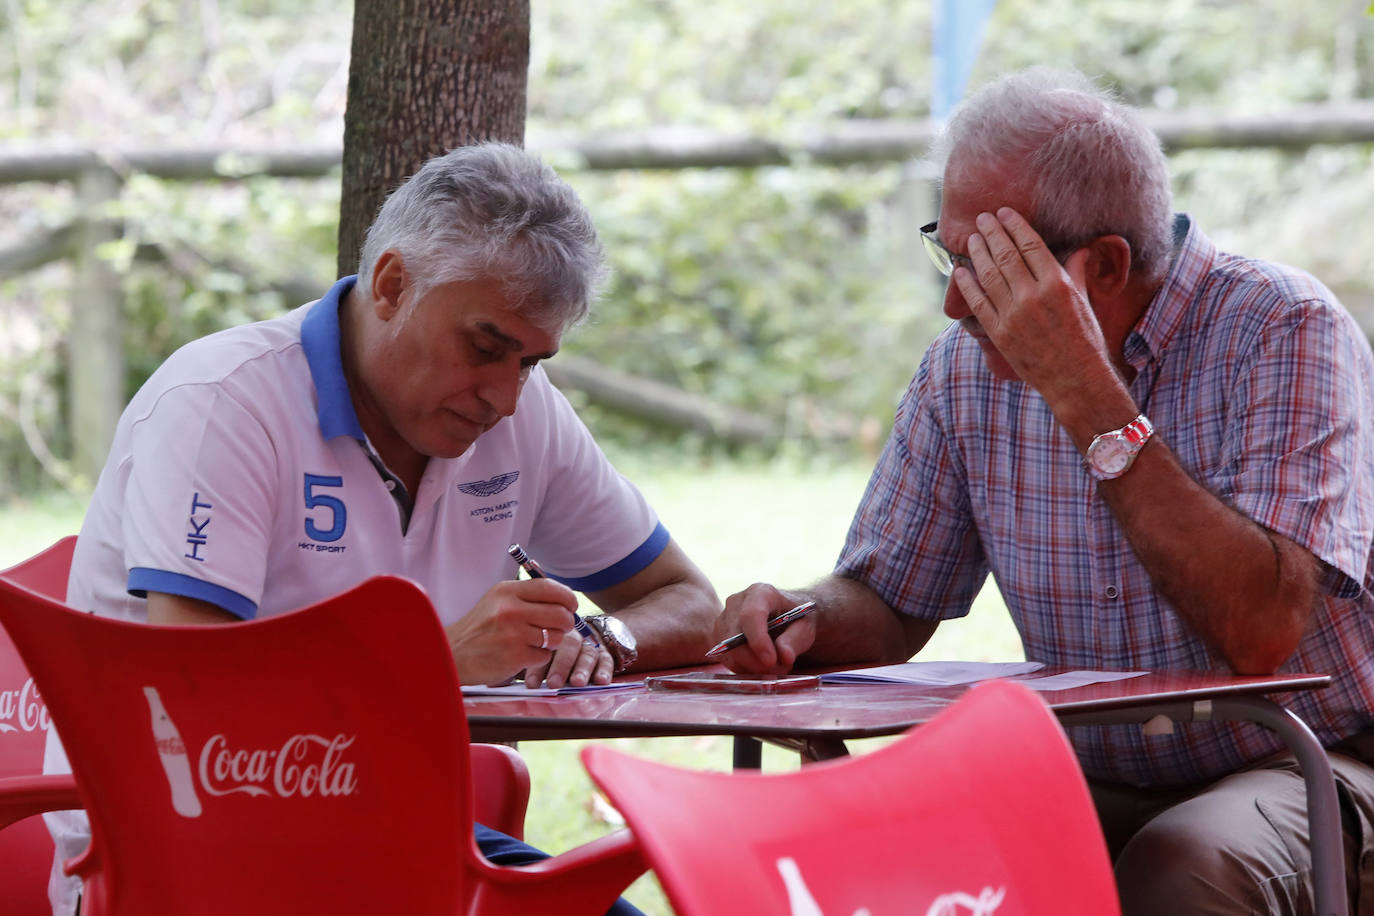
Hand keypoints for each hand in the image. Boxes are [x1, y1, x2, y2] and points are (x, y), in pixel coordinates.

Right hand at [444, 578, 579, 685]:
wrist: (452, 654)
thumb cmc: (480, 627)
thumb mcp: (497, 600)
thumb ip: (527, 595)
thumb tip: (563, 594)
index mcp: (507, 591)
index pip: (551, 587)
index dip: (568, 597)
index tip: (570, 606)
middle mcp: (511, 609)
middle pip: (561, 613)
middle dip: (566, 623)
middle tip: (559, 627)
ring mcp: (513, 633)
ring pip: (556, 637)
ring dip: (552, 642)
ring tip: (536, 641)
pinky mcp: (515, 656)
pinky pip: (545, 656)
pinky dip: (538, 657)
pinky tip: (523, 654)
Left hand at [523, 627, 614, 688]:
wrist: (585, 640)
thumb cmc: (554, 656)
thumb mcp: (540, 658)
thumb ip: (529, 668)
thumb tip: (515, 687)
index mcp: (552, 637)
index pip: (544, 650)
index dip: (538, 669)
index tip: (531, 685)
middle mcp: (572, 639)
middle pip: (568, 647)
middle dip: (561, 667)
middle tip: (554, 683)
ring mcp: (590, 646)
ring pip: (587, 654)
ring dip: (582, 670)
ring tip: (577, 683)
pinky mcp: (605, 655)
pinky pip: (607, 661)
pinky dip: (605, 671)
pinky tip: (601, 681)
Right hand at [714, 582, 815, 673]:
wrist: (784, 616)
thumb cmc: (794, 618)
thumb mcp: (804, 626)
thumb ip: (795, 640)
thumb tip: (783, 656)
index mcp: (759, 592)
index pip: (751, 615)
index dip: (758, 639)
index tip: (771, 660)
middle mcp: (736, 602)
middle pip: (735, 636)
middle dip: (757, 660)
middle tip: (781, 669)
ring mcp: (724, 619)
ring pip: (729, 651)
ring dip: (753, 667)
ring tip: (776, 667)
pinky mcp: (720, 637)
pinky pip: (727, 660)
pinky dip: (746, 670)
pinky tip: (763, 667)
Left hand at [952, 208, 1113, 404]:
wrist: (1074, 377)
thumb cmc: (1084, 339)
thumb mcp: (1084, 300)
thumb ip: (1077, 271)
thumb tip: (1081, 248)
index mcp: (1057, 283)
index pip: (1031, 244)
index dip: (1014, 225)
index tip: (1004, 213)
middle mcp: (1033, 295)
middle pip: (1006, 255)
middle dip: (992, 233)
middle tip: (982, 218)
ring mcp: (1013, 315)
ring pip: (989, 275)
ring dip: (978, 253)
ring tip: (972, 239)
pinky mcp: (999, 332)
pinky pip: (978, 303)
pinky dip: (967, 285)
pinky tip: (960, 271)